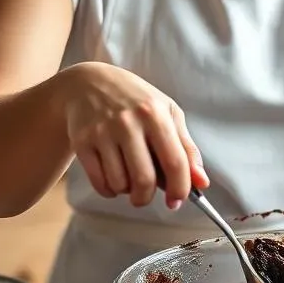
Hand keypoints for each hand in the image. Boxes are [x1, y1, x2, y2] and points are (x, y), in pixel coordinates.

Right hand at [61, 62, 208, 207]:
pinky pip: (100, 183)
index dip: (180, 188)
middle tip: (147, 194)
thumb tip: (201, 182)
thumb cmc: (135, 100)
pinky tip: (113, 177)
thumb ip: (187, 148)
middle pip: (144, 179)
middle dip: (148, 197)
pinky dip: (110, 189)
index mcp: (155, 114)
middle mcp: (128, 123)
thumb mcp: (167, 113)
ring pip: (120, 184)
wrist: (88, 83)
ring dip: (127, 191)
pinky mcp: (82, 142)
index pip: (174, 162)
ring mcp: (102, 132)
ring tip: (129, 177)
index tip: (178, 199)